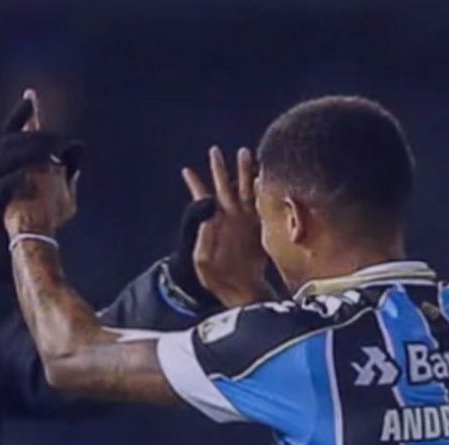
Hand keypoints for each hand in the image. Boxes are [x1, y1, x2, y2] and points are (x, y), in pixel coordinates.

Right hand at [0, 91, 81, 273]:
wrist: (17, 247)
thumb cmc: (35, 216)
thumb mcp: (58, 190)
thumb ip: (68, 168)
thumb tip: (79, 146)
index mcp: (13, 163)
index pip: (15, 131)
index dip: (21, 113)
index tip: (31, 96)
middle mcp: (0, 169)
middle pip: (11, 141)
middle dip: (33, 135)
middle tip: (54, 138)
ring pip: (5, 159)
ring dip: (27, 152)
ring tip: (48, 153)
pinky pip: (2, 187)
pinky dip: (16, 180)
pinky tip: (29, 178)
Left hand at [181, 146, 271, 306]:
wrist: (241, 289)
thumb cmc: (218, 278)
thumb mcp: (203, 262)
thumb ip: (202, 241)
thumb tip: (209, 219)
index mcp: (214, 223)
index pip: (202, 199)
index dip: (195, 185)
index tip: (186, 171)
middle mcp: (229, 217)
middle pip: (224, 187)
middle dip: (220, 169)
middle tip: (215, 151)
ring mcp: (246, 219)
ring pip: (245, 189)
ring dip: (244, 172)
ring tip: (244, 153)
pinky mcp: (262, 226)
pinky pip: (262, 203)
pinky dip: (261, 190)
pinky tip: (261, 177)